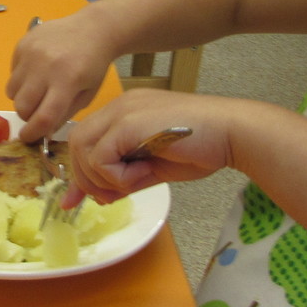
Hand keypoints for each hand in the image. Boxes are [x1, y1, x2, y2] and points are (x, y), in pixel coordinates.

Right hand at [7, 14, 115, 142]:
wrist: (93, 28)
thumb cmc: (93, 65)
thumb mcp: (87, 94)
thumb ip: (64, 114)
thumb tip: (43, 131)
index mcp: (67, 81)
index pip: (43, 117)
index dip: (33, 133)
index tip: (29, 138)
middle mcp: (45, 66)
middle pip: (22, 106)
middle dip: (27, 116)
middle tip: (38, 111)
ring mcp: (31, 53)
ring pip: (12, 91)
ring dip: (22, 98)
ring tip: (37, 90)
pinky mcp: (22, 43)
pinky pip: (12, 73)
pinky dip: (21, 79)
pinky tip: (37, 71)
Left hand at [62, 90, 231, 203]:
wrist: (230, 133)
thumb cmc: (201, 148)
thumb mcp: (152, 168)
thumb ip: (122, 179)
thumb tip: (98, 198)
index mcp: (123, 112)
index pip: (84, 140)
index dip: (81, 172)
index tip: (80, 200)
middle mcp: (118, 107)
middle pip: (76, 144)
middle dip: (87, 178)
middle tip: (112, 196)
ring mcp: (121, 111)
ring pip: (82, 150)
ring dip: (102, 177)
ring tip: (136, 180)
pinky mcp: (127, 123)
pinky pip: (100, 158)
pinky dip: (116, 176)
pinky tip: (144, 173)